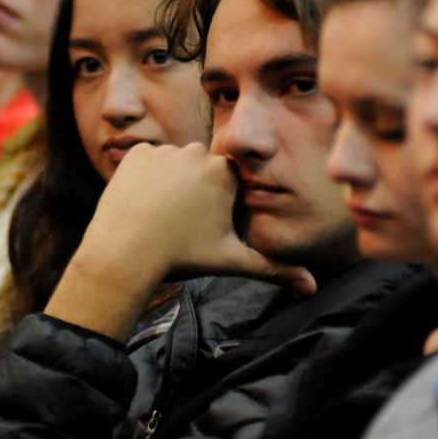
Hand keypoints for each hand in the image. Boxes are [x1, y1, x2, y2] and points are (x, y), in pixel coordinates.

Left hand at [79, 143, 315, 292]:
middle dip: (196, 192)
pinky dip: (147, 179)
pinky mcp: (136, 154)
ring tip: (161, 215)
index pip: (229, 180)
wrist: (125, 254)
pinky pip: (148, 162)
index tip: (204, 224)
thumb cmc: (181, 257)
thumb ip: (274, 269)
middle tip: (181, 223)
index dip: (220, 204)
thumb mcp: (231, 262)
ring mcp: (164, 150)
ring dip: (171, 184)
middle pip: (202, 170)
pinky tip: (144, 202)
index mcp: (224, 173)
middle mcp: (196, 152)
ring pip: (175, 166)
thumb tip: (312, 288)